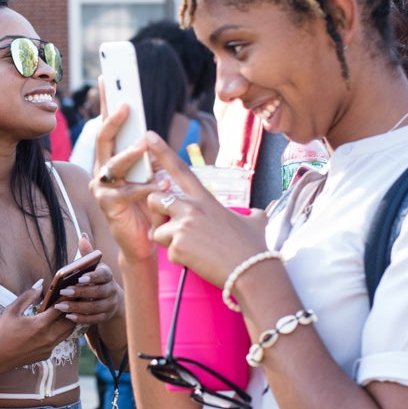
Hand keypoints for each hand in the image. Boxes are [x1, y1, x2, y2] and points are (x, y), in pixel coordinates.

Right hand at [0, 287, 80, 372]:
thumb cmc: (2, 332)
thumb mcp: (12, 310)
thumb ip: (28, 296)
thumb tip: (40, 285)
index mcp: (40, 325)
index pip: (61, 307)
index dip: (67, 298)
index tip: (69, 291)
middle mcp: (48, 338)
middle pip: (70, 321)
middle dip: (72, 310)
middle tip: (72, 301)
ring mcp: (49, 348)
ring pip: (67, 332)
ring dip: (67, 322)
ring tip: (65, 311)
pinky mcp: (47, 354)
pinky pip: (58, 341)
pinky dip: (58, 332)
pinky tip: (52, 326)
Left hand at [54, 239, 119, 327]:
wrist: (112, 298)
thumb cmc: (98, 278)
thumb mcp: (95, 266)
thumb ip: (88, 254)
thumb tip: (83, 236)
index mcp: (107, 275)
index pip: (103, 275)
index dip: (93, 277)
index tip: (79, 278)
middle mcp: (111, 290)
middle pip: (98, 292)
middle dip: (80, 292)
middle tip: (63, 292)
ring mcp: (109, 304)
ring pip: (95, 307)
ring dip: (77, 307)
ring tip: (60, 306)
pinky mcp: (105, 316)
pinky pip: (94, 319)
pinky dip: (81, 318)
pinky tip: (68, 316)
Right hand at [90, 105, 157, 263]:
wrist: (144, 241)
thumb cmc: (148, 205)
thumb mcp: (150, 175)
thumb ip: (148, 157)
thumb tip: (150, 134)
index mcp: (112, 159)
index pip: (108, 125)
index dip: (106, 101)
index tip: (106, 77)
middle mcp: (102, 170)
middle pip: (104, 139)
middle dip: (114, 120)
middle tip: (127, 105)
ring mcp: (102, 188)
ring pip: (113, 164)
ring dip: (131, 153)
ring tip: (145, 143)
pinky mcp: (108, 205)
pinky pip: (127, 191)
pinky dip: (147, 186)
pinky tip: (162, 183)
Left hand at [139, 139, 267, 290]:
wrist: (252, 271)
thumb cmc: (254, 249)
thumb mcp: (255, 222)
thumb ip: (251, 213)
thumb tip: (259, 213)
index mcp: (206, 199)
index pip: (180, 170)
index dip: (162, 152)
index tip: (148, 136)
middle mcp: (192, 208)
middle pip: (154, 199)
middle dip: (157, 213)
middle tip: (175, 227)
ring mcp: (183, 226)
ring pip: (158, 231)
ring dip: (170, 242)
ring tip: (194, 249)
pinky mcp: (178, 246)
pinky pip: (168, 253)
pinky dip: (181, 261)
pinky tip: (199, 261)